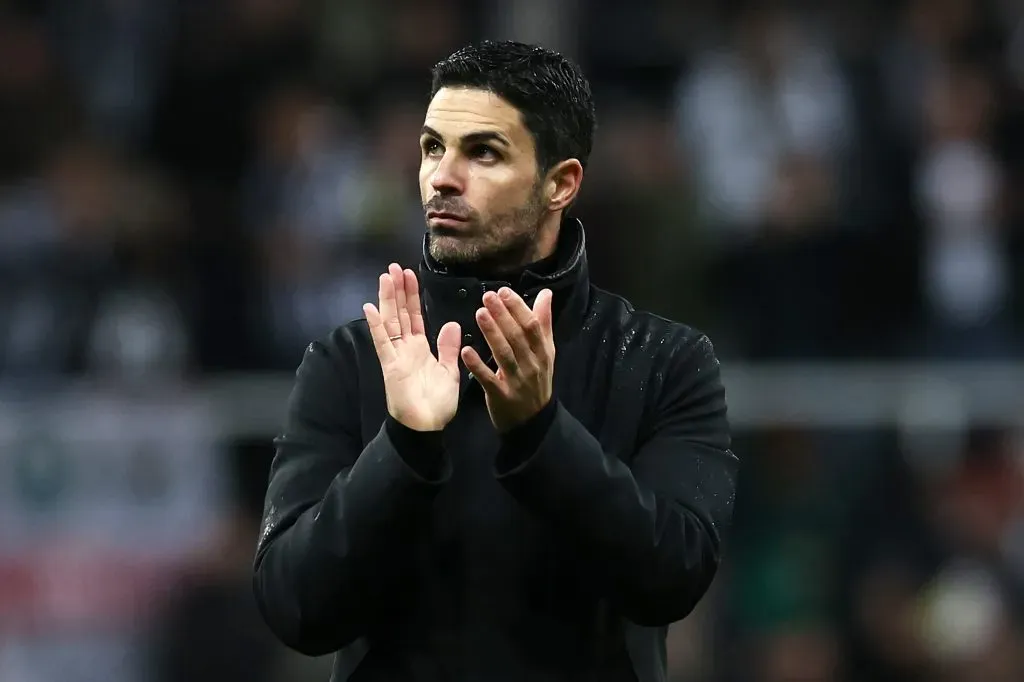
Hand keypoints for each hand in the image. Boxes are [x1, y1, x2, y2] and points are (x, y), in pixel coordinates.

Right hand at [364, 263, 461, 430]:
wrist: (428, 426)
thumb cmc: (437, 403)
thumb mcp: (450, 371)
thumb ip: (448, 347)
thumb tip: (452, 323)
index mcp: (420, 348)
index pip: (415, 316)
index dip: (412, 296)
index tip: (410, 275)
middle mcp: (406, 348)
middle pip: (401, 313)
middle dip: (398, 290)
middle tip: (394, 267)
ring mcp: (396, 355)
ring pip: (391, 322)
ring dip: (388, 300)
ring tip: (385, 277)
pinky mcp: (390, 366)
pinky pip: (383, 343)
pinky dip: (377, 326)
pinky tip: (370, 308)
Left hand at [460, 287, 554, 432]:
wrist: (533, 421)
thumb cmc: (536, 381)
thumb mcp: (545, 353)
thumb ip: (543, 323)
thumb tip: (545, 293)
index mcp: (543, 352)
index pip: (532, 326)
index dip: (518, 308)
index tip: (503, 291)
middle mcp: (532, 365)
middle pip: (518, 337)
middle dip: (503, 315)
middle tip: (487, 296)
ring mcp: (517, 381)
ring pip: (504, 354)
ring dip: (492, 333)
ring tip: (479, 314)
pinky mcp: (501, 396)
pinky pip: (488, 379)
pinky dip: (477, 365)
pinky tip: (466, 350)